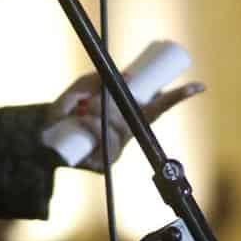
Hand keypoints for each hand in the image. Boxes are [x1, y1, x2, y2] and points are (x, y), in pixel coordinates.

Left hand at [45, 73, 205, 171]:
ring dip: (98, 117)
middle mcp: (127, 135)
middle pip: (135, 116)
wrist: (41, 137)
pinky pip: (105, 145)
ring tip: (81, 113)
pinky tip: (81, 126)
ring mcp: (117, 151)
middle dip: (113, 105)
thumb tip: (126, 75)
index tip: (198, 86)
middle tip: (92, 101)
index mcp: (128, 116)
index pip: (159, 106)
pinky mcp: (105, 166)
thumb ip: (95, 79)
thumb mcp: (79, 89)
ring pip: (118, 130)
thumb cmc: (65, 112)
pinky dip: (92, 130)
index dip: (179, 96)